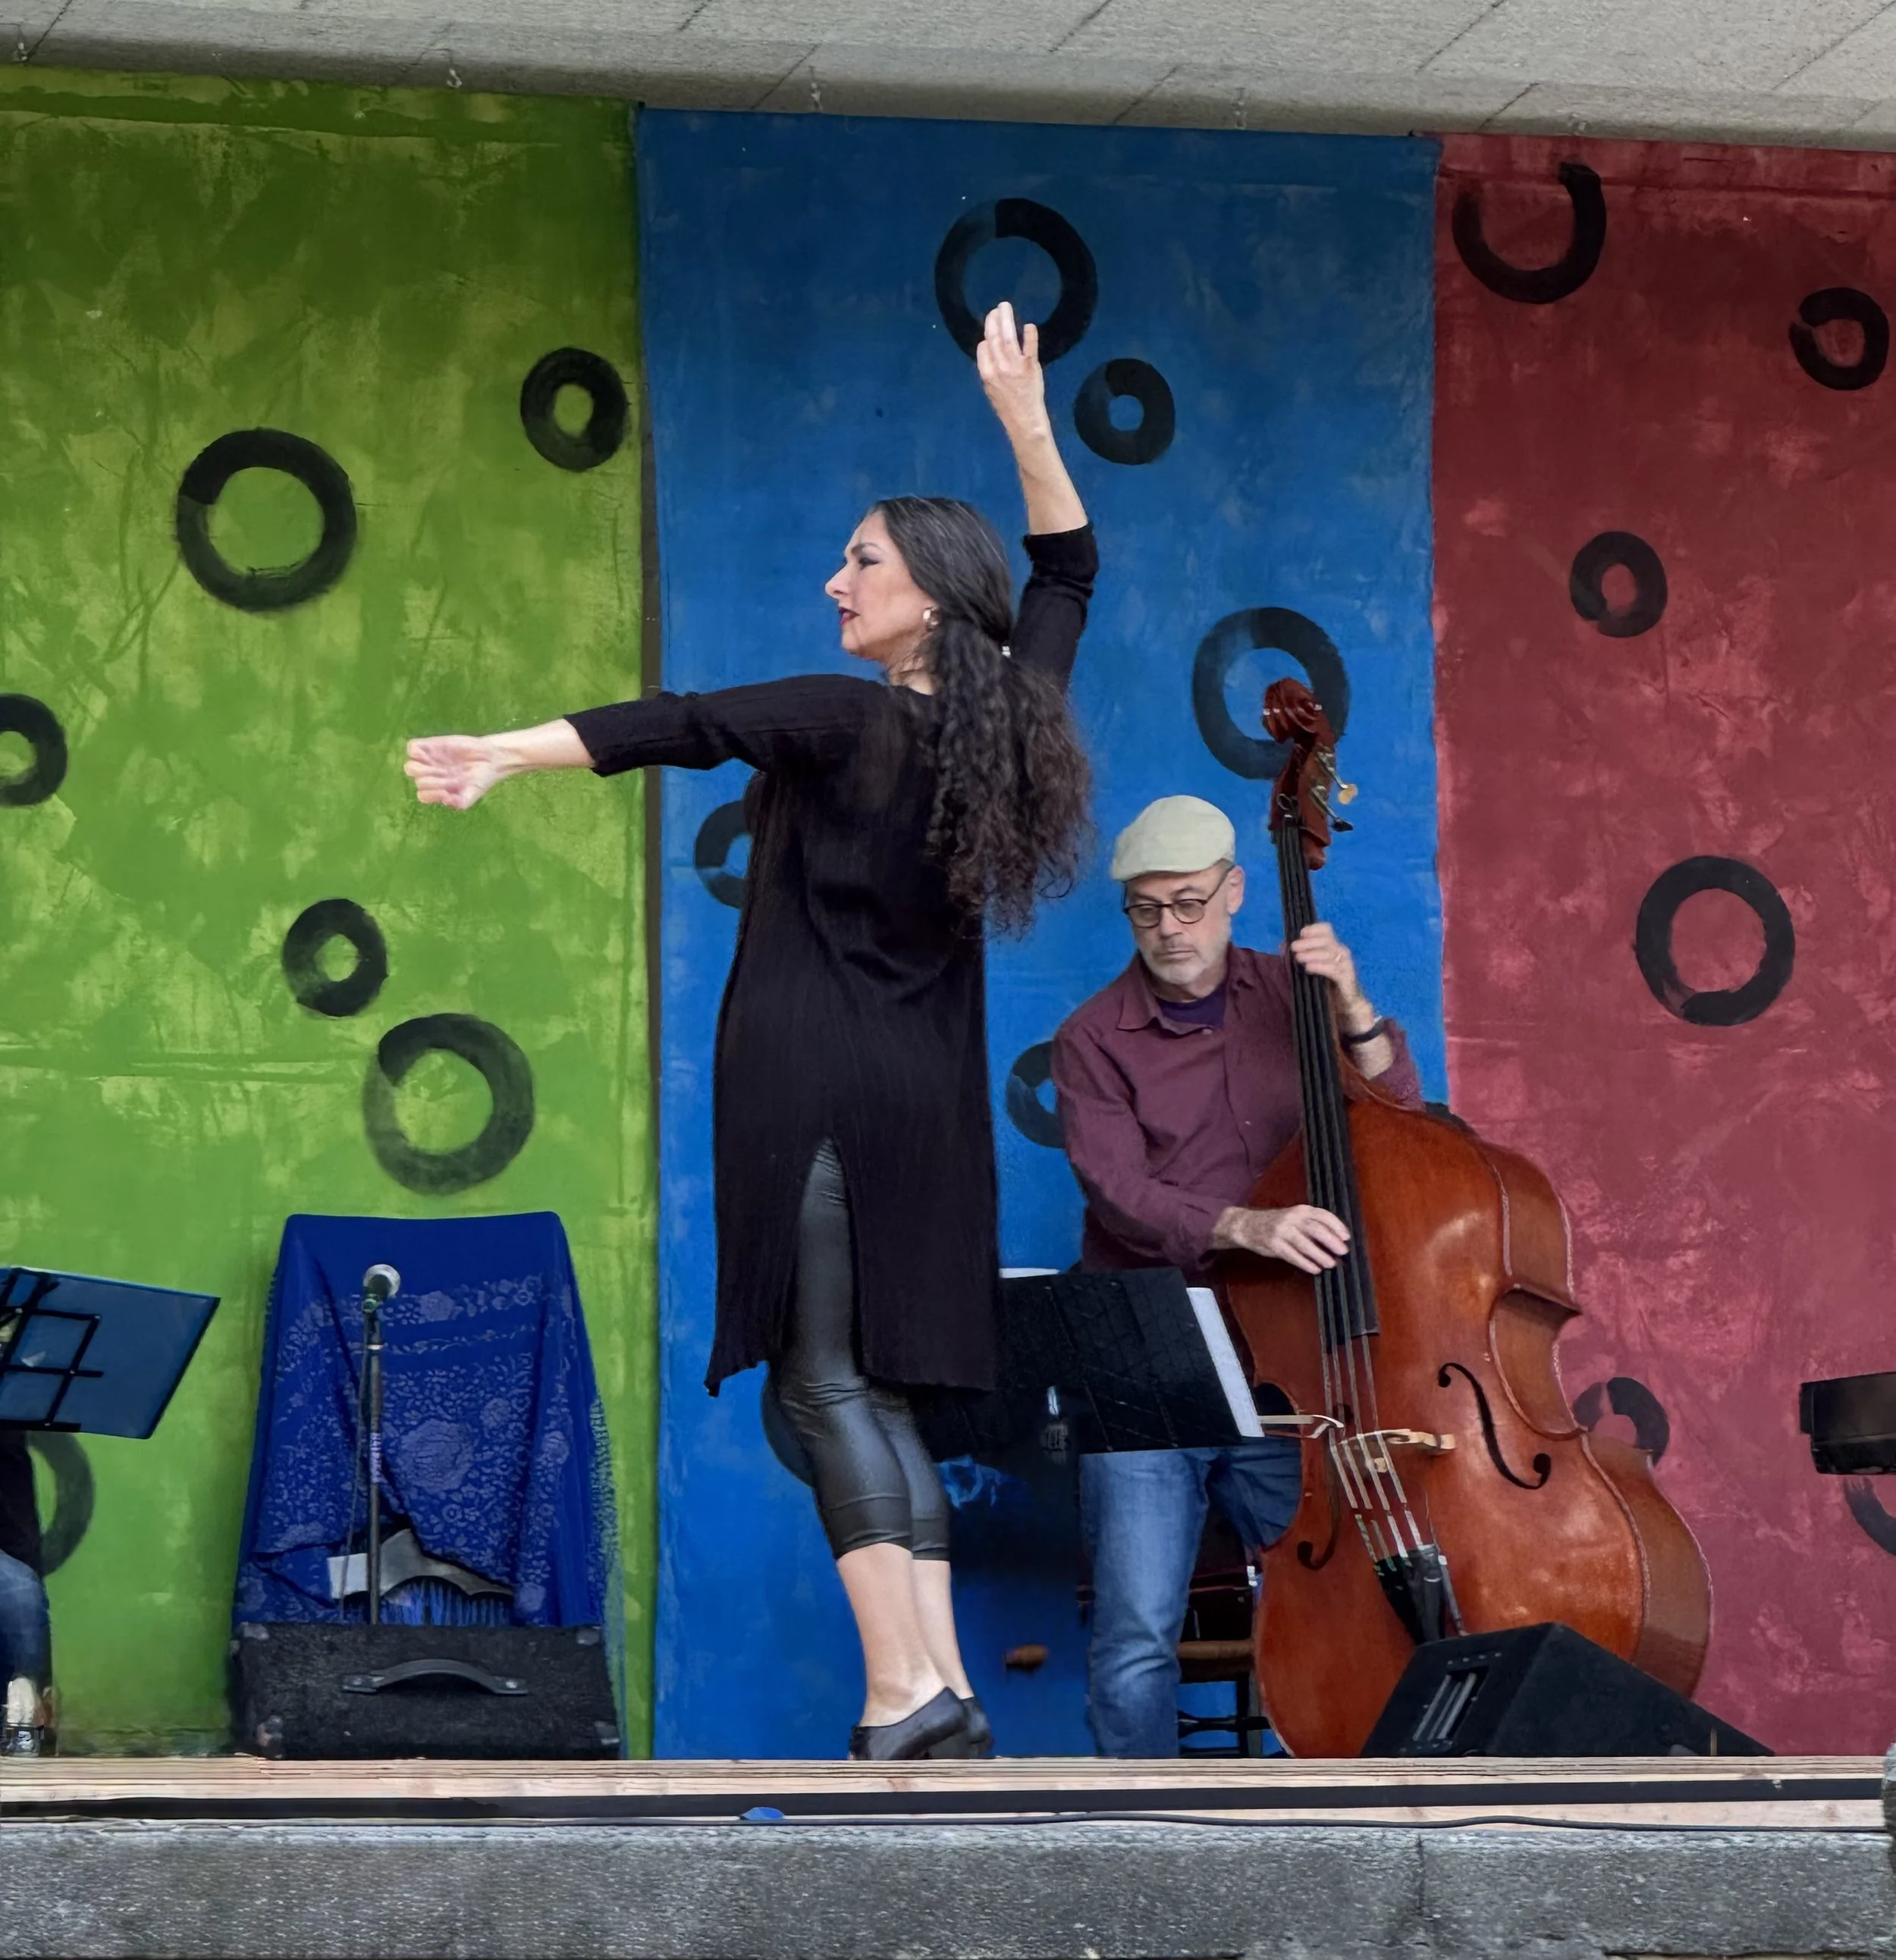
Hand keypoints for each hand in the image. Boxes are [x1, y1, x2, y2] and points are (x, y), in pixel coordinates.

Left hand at [405, 735, 508, 810]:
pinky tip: (426, 755)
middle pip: (418, 781)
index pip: (423, 795)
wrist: (490, 758)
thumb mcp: (473, 794)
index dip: (431, 794)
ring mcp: (430, 761)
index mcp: (438, 790)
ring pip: (410, 767)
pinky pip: (413, 748)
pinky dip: (416, 751)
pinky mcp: (432, 746)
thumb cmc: (481, 779)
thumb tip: (445, 800)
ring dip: (420, 768)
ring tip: (435, 766)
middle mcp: (432, 776)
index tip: (447, 789)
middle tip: (447, 775)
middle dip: (431, 780)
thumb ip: (460, 802)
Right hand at [975, 300, 1048, 439]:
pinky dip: (1029, 335)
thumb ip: (990, 370)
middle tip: (997, 308)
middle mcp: (999, 367)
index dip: (986, 337)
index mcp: (986, 373)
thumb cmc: (1007, 408)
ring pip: (1008, 337)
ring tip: (1005, 307)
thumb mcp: (991, 390)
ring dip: (1006, 319)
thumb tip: (988, 351)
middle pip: (994, 337)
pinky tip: (1029, 325)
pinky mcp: (1031, 367)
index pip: (983, 347)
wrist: (1024, 422)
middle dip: (994, 320)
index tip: (991, 329)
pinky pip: (1030, 347)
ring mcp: (1015, 366)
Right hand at [1213, 1204, 1350, 1273]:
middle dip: (1331, 1241)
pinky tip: (1314, 1269)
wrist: (1247, 1225)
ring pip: (1304, 1244)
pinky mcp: (1274, 1245)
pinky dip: (1305, 1263)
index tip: (1346, 1237)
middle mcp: (1291, 1218)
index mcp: (1300, 1210)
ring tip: (1330, 1263)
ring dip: (1319, 1255)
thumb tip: (1334, 1241)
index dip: (1336, 1226)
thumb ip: (1311, 1225)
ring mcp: (1281, 1231)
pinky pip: (1292, 1255)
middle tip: (1343, 1251)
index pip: (1322, 1215)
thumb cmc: (1276, 1222)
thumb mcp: (1294, 1217)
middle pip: (1315, 1229)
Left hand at [1289, 922, 1372, 1028]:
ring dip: (1312, 954)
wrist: (1346, 1005)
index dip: (1314, 929)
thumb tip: (1281, 945)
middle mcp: (1340, 951)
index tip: (1300, 933)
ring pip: (1329, 953)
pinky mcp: (1347, 977)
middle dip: (1309, 942)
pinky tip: (1308, 968)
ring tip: (1298, 958)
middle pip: (1326, 940)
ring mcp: (1345, 963)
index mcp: (1332, 946)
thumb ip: (1299, 955)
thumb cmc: (1327, 984)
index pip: (1326, 929)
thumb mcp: (1312, 967)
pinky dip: (1320, 967)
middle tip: (1294, 947)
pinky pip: (1333, 969)